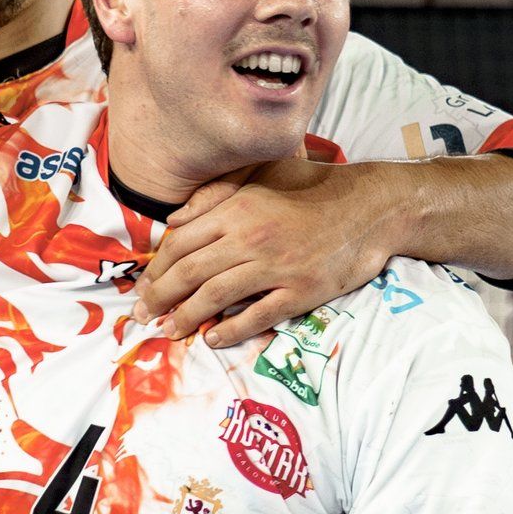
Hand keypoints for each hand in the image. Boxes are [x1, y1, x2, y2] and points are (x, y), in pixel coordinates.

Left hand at [132, 161, 410, 347]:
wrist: (369, 208)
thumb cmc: (314, 188)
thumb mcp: (262, 175)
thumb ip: (215, 194)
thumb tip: (174, 221)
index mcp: (237, 209)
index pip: (181, 243)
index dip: (156, 269)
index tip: (143, 287)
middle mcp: (250, 237)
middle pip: (190, 272)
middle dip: (160, 297)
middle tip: (143, 315)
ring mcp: (276, 266)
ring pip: (216, 295)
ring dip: (186, 317)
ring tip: (169, 330)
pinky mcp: (301, 291)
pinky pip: (258, 315)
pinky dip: (231, 330)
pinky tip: (213, 339)